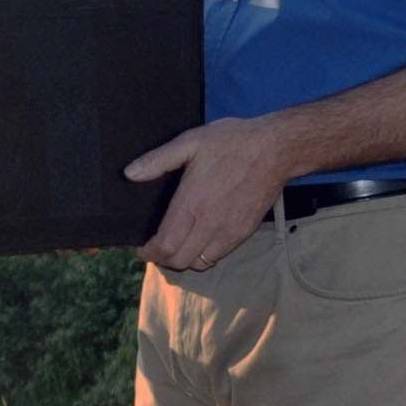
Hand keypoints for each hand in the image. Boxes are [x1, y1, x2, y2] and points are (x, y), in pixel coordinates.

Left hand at [125, 109, 308, 271]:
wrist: (276, 149)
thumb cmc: (233, 142)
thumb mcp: (191, 142)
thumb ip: (158, 160)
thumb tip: (130, 173)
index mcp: (192, 203)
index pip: (165, 246)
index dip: (148, 252)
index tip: (141, 247)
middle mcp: (210, 223)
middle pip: (179, 261)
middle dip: (162, 258)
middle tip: (156, 246)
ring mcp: (229, 231)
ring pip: (199, 263)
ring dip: (184, 259)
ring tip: (176, 245)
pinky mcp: (244, 232)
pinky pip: (219, 256)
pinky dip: (204, 255)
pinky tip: (199, 239)